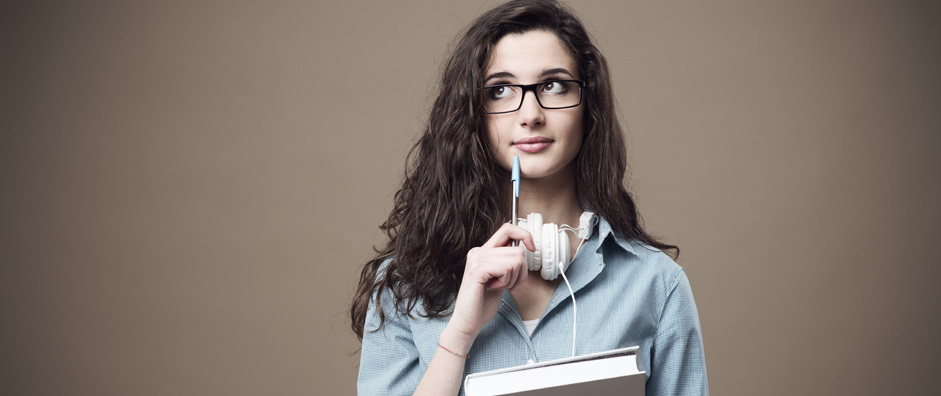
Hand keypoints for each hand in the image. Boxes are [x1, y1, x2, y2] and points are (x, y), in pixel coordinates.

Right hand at [441, 223, 534, 351]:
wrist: (468, 322)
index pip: (507, 228)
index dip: (524, 234)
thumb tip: (524, 249)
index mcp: (483, 251)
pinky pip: (507, 268)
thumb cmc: (482, 304)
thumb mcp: (500, 279)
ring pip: (516, 259)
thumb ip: (508, 262)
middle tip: (509, 285)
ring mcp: (477, 259)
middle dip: (521, 271)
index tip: (532, 248)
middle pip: (517, 249)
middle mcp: (478, 251)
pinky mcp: (478, 269)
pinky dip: (506, 281)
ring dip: (513, 278)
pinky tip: (493, 288)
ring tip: (499, 287)